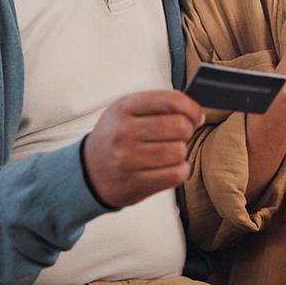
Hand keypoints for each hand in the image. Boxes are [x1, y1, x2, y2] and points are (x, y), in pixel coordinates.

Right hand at [81, 90, 204, 207]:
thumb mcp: (127, 111)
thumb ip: (159, 105)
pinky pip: (175, 174)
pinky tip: (170, 167)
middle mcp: (124, 132)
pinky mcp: (135, 183)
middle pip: (179, 126)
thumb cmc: (115, 137)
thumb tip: (196, 111)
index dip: (192, 108)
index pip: (172, 100)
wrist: (89, 170)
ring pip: (179, 151)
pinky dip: (180, 170)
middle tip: (180, 135)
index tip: (196, 116)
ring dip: (181, 152)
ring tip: (170, 151)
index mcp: (124, 108)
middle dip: (187, 131)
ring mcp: (128, 160)